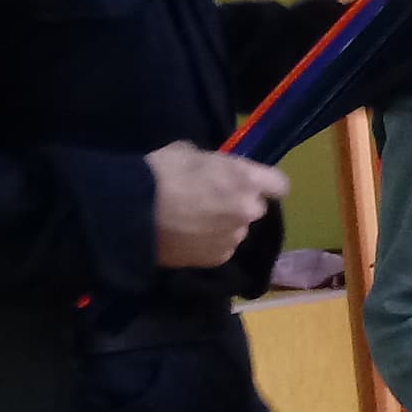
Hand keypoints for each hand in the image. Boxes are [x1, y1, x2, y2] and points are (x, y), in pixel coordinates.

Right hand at [146, 141, 288, 267]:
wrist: (131, 213)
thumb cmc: (160, 173)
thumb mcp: (188, 152)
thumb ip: (213, 163)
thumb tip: (212, 169)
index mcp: (245, 179)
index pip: (279, 185)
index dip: (266, 183)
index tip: (250, 183)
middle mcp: (248, 210)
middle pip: (256, 208)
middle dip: (240, 204)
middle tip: (212, 201)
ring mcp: (234, 237)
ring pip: (238, 229)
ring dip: (225, 225)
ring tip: (194, 222)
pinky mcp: (218, 258)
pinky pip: (222, 247)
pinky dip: (210, 243)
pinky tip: (188, 237)